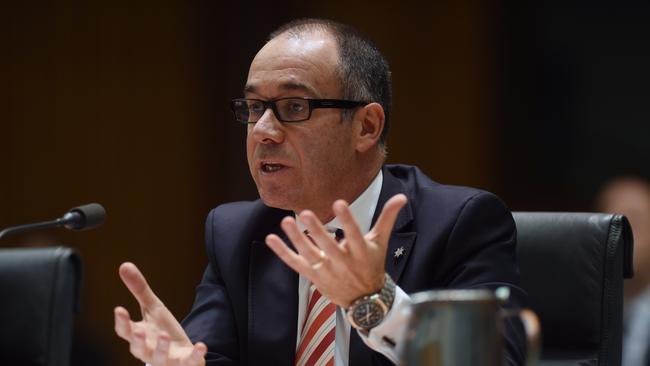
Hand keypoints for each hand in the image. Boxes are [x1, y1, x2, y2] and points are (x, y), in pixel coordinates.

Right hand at [114, 262, 206, 365]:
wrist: (181, 354)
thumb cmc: (162, 330)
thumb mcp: (153, 308)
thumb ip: (139, 290)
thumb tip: (124, 265)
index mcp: (140, 335)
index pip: (125, 331)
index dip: (122, 322)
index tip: (119, 309)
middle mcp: (149, 350)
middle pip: (139, 349)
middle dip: (138, 341)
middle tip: (138, 331)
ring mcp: (167, 360)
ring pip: (161, 358)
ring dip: (162, 348)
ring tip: (165, 336)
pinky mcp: (185, 364)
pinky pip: (190, 362)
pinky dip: (195, 356)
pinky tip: (201, 346)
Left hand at [265, 193, 406, 307]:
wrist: (365, 300)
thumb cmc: (372, 264)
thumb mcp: (380, 242)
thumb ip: (387, 218)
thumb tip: (402, 197)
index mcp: (360, 252)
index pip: (354, 234)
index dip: (347, 220)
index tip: (339, 203)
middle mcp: (343, 262)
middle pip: (328, 246)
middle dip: (316, 231)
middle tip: (305, 213)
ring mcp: (326, 270)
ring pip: (309, 254)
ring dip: (296, 239)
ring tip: (286, 221)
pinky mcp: (314, 276)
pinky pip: (296, 263)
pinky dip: (283, 252)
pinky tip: (271, 239)